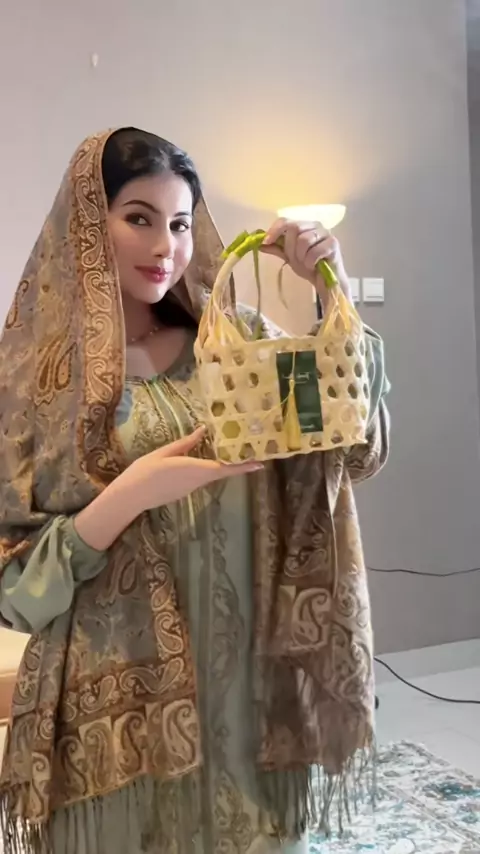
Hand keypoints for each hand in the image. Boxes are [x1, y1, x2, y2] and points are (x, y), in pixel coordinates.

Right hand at [121, 427, 262, 512]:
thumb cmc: (145, 471)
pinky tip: (206, 459)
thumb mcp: (164, 452)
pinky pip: (201, 478)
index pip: (224, 468)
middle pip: (220, 471)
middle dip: (235, 463)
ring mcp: (190, 488)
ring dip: (222, 465)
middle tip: (249, 450)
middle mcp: (196, 481)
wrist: (130, 497)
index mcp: (194, 469)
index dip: (243, 467)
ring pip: (211, 475)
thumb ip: (185, 443)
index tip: (260, 464)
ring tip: (231, 451)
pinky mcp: (183, 492)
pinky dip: (208, 469)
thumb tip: (202, 430)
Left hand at [260, 218, 351, 306]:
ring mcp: (326, 233)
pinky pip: (314, 251)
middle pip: (294, 228)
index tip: (266, 241)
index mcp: (304, 225)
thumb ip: (277, 249)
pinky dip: (310, 262)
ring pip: (304, 240)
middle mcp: (315, 225)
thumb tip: (259, 244)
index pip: (286, 220)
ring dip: (301, 257)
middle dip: (291, 248)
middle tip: (296, 260)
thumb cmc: (310, 266)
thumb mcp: (290, 257)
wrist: (326, 282)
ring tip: (307, 264)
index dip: (275, 230)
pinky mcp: (333, 244)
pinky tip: (314, 266)